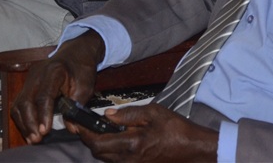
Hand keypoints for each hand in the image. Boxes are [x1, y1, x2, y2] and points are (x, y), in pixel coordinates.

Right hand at [13, 31, 104, 144]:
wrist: (76, 53)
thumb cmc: (81, 69)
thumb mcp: (86, 87)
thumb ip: (77, 107)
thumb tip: (71, 128)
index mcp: (54, 71)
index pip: (44, 96)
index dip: (43, 115)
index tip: (45, 131)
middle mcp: (37, 74)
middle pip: (26, 101)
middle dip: (30, 123)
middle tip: (37, 138)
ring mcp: (29, 79)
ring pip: (18, 104)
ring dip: (24, 123)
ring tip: (33, 138)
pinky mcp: (26, 85)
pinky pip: (19, 103)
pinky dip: (22, 118)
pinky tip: (29, 130)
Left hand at [72, 103, 217, 162]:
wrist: (193, 149)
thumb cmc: (177, 129)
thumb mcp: (154, 113)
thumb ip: (129, 113)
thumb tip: (108, 114)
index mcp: (131, 144)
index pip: (97, 142)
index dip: (85, 133)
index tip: (79, 123)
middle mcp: (128, 159)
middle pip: (98, 152)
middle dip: (90, 139)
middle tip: (88, 125)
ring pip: (106, 158)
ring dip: (100, 145)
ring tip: (102, 130)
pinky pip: (116, 161)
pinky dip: (110, 150)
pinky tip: (118, 139)